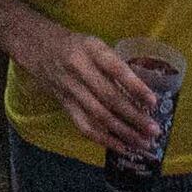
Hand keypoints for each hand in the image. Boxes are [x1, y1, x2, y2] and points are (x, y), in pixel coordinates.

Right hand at [15, 19, 168, 158]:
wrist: (38, 47)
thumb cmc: (76, 45)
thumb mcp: (95, 44)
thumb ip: (115, 64)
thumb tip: (144, 92)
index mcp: (91, 48)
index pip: (115, 68)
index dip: (134, 86)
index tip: (153, 102)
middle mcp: (79, 69)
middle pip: (108, 97)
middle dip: (133, 116)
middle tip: (154, 130)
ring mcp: (70, 89)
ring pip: (99, 115)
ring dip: (123, 132)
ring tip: (144, 143)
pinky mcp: (65, 105)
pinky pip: (85, 126)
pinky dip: (105, 139)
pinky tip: (122, 148)